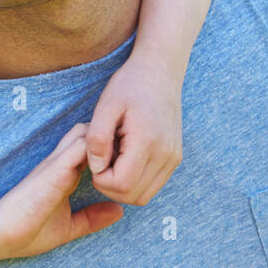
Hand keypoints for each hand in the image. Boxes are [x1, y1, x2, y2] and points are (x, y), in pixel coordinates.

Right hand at [0, 123, 124, 259]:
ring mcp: (56, 164)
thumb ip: (92, 218)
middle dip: (112, 138)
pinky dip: (99, 148)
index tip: (132, 156)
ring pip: (86, 134)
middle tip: (134, 147)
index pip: (92, 151)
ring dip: (107, 139)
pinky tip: (115, 158)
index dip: (111, 150)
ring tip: (128, 149)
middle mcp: (60, 165)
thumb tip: (119, 211)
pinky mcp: (54, 169)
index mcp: (64, 176)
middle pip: (90, 134)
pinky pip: (81, 148)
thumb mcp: (69, 227)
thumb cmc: (27, 232)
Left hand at [87, 58, 183, 205]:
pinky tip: (122, 159)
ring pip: (144, 196)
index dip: (100, 180)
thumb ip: (97, 138)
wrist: (160, 71)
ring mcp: (173, 159)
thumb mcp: (105, 107)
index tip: (93, 158)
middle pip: (133, 196)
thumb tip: (96, 168)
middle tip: (99, 160)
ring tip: (111, 159)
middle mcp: (167, 155)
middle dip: (109, 186)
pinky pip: (152, 185)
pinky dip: (134, 181)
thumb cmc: (129, 85)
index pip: (121, 185)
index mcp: (148, 142)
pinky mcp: (174, 158)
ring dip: (121, 186)